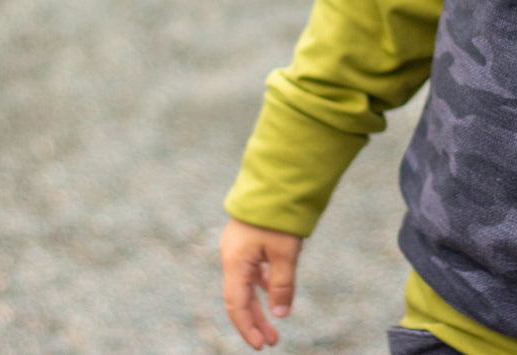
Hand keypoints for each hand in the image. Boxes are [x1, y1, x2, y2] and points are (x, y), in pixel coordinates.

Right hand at [220, 217, 303, 349]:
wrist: (276, 179)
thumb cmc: (278, 215)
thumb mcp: (285, 252)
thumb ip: (282, 284)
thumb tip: (280, 314)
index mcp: (235, 261)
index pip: (237, 304)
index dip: (247, 327)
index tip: (262, 345)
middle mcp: (231, 255)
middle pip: (239, 297)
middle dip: (254, 320)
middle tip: (272, 341)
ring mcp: (237, 246)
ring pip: (245, 283)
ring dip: (259, 303)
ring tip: (275, 321)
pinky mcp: (247, 239)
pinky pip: (250, 269)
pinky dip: (260, 283)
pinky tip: (272, 289)